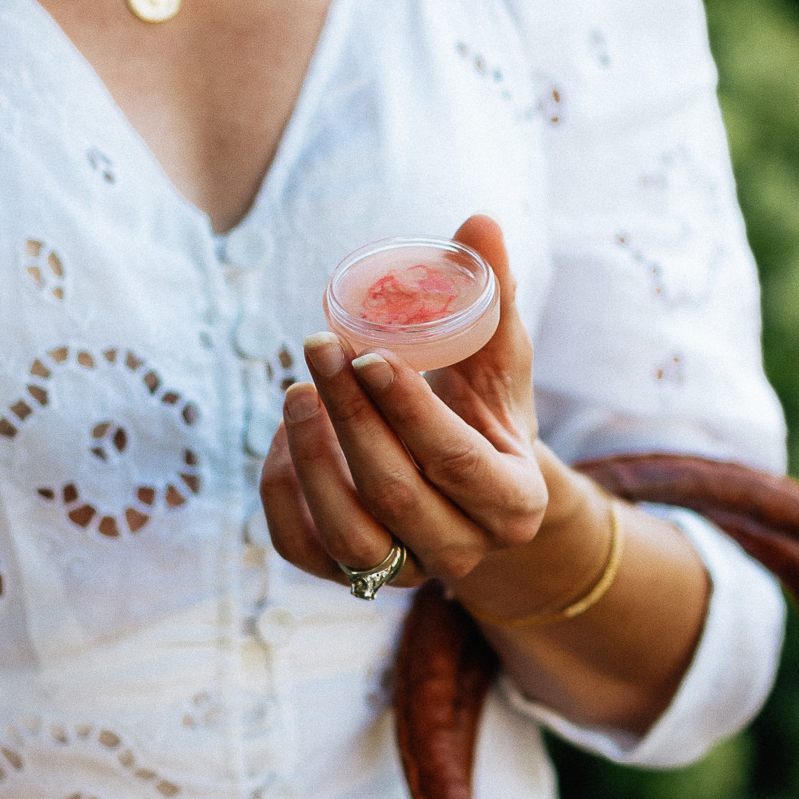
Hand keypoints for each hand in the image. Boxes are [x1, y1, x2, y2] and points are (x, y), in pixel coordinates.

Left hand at [261, 213, 711, 731]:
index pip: (458, 462)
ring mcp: (409, 572)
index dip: (408, 410)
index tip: (367, 353)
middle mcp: (466, 552)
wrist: (468, 483)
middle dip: (351, 417)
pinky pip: (302, 547)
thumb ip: (491, 294)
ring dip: (313, 458)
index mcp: (515, 503)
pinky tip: (283, 434)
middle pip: (397, 494)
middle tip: (317, 348)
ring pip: (348, 533)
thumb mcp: (497, 356)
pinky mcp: (353, 577)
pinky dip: (284, 490)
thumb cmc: (482, 407)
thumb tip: (479, 221)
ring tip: (295, 391)